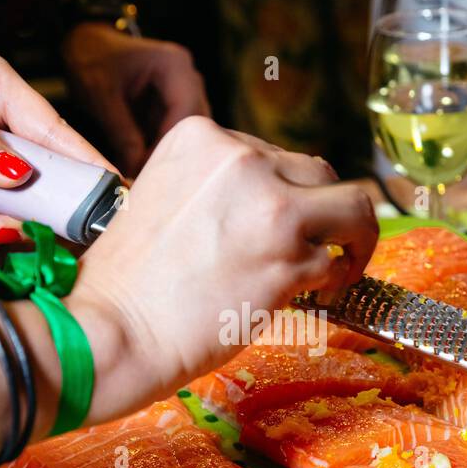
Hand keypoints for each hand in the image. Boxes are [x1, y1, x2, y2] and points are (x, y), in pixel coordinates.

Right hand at [58, 117, 376, 423]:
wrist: (112, 331)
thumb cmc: (128, 283)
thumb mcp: (163, 198)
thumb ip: (216, 189)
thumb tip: (268, 206)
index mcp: (201, 136)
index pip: (272, 154)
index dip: (282, 194)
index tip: (276, 228)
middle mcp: (240, 158)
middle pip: (318, 174)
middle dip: (320, 214)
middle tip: (315, 248)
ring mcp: (269, 205)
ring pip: (353, 206)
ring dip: (353, 238)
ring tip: (340, 266)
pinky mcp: (288, 256)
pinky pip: (339, 260)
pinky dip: (336, 280)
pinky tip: (317, 297)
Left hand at [61, 23, 209, 176]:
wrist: (84, 42)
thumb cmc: (91, 57)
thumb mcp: (101, 95)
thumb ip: (121, 132)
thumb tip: (135, 170)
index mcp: (176, 66)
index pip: (187, 115)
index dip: (170, 147)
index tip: (150, 173)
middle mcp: (187, 79)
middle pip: (194, 128)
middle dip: (172, 154)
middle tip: (149, 181)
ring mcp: (182, 94)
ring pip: (187, 135)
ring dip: (167, 155)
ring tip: (145, 177)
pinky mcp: (171, 108)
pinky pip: (173, 135)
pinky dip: (160, 152)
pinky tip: (144, 168)